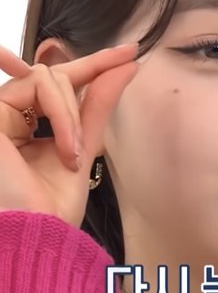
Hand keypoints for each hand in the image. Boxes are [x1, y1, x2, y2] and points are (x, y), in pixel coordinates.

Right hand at [0, 43, 138, 226]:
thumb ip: (97, 106)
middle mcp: (9, 115)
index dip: (95, 63)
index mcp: (27, 126)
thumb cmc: (51, 208)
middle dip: (83, 98)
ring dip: (72, 115)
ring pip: (48, 78)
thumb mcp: (82, 148)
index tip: (130, 53)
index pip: (60, 83)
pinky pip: (37, 85)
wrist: (32, 239)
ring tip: (74, 155)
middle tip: (89, 135)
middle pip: (54, 76)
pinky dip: (62, 114)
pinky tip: (66, 148)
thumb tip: (127, 66)